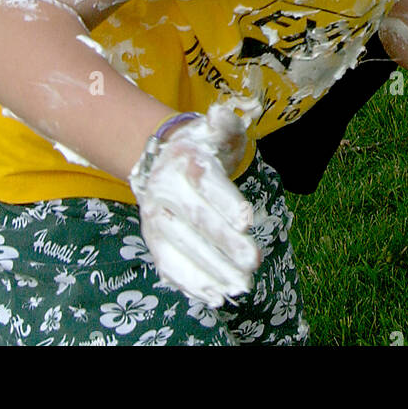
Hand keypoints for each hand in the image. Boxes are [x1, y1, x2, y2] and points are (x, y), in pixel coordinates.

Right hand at [129, 104, 261, 307]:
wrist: (160, 158)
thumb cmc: (201, 146)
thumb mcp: (215, 129)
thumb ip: (225, 123)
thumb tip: (222, 112)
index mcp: (184, 159)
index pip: (205, 182)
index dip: (226, 202)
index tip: (249, 221)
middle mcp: (165, 190)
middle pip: (196, 220)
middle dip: (225, 244)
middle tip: (255, 262)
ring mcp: (156, 217)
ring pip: (182, 247)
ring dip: (212, 270)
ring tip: (242, 286)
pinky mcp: (153, 239)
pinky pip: (169, 264)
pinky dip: (190, 283)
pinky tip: (215, 296)